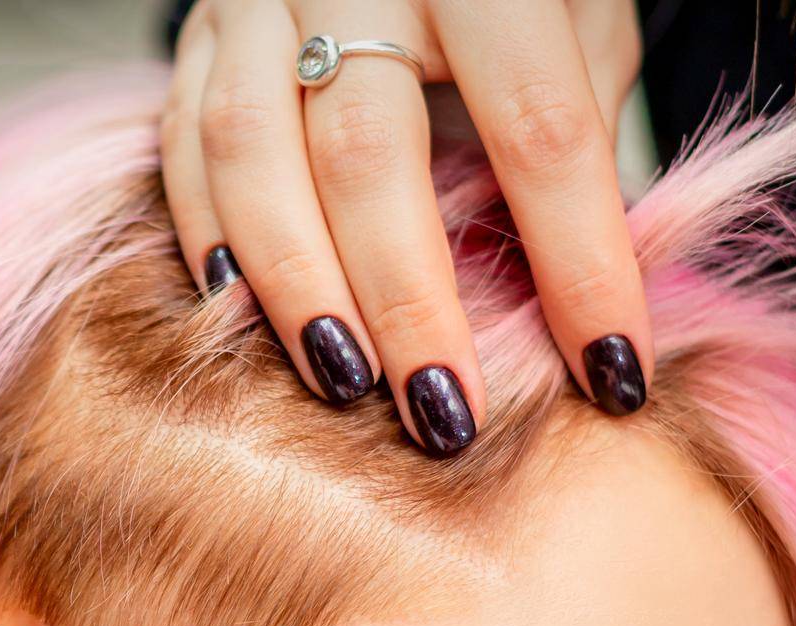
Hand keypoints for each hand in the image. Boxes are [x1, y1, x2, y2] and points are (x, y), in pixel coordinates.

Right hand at [161, 0, 649, 454]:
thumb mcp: (581, 14)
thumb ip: (582, 123)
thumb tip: (595, 286)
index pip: (541, 130)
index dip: (580, 263)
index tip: (612, 371)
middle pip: (370, 156)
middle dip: (408, 304)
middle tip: (445, 416)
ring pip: (253, 153)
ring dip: (297, 288)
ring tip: (344, 385)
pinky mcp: (202, 27)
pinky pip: (184, 142)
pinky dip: (208, 233)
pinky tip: (243, 309)